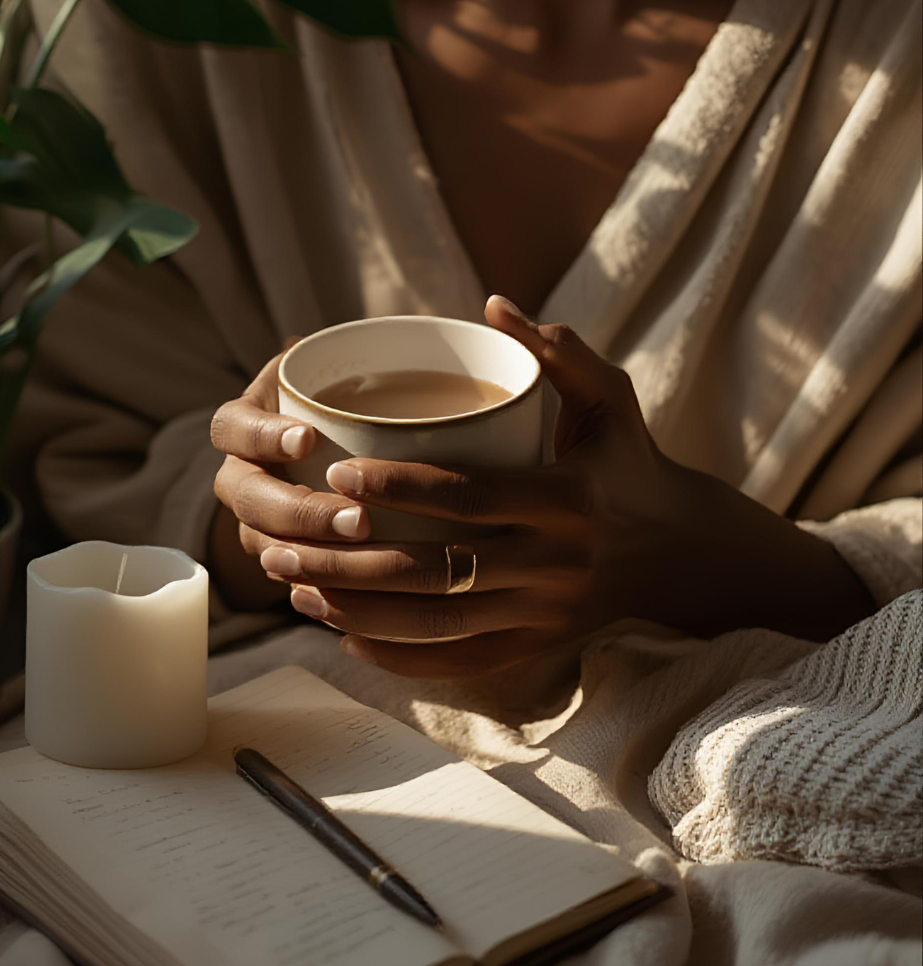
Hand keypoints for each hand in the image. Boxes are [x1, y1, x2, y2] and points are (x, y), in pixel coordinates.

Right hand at [210, 346, 374, 600]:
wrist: (326, 453)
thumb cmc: (328, 400)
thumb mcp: (322, 372)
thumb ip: (326, 355)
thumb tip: (318, 335)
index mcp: (241, 425)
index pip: (232, 428)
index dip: (262, 436)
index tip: (307, 436)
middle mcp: (238, 476)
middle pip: (248, 499)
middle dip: (299, 512)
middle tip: (356, 518)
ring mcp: (253, 521)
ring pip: (263, 545)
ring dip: (309, 555)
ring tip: (361, 555)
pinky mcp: (278, 557)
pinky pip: (286, 578)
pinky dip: (314, 586)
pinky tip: (351, 592)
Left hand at [247, 297, 873, 676]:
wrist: (682, 556)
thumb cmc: (631, 461)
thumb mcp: (612, 399)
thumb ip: (559, 352)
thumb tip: (492, 303)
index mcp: (565, 501)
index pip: (467, 497)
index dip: (398, 486)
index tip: (338, 473)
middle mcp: (551, 566)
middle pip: (435, 571)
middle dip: (350, 562)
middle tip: (283, 543)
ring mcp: (540, 615)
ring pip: (434, 623)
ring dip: (357, 611)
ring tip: (293, 588)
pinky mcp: (533, 648)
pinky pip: (456, 662)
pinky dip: (396, 655)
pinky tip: (344, 632)